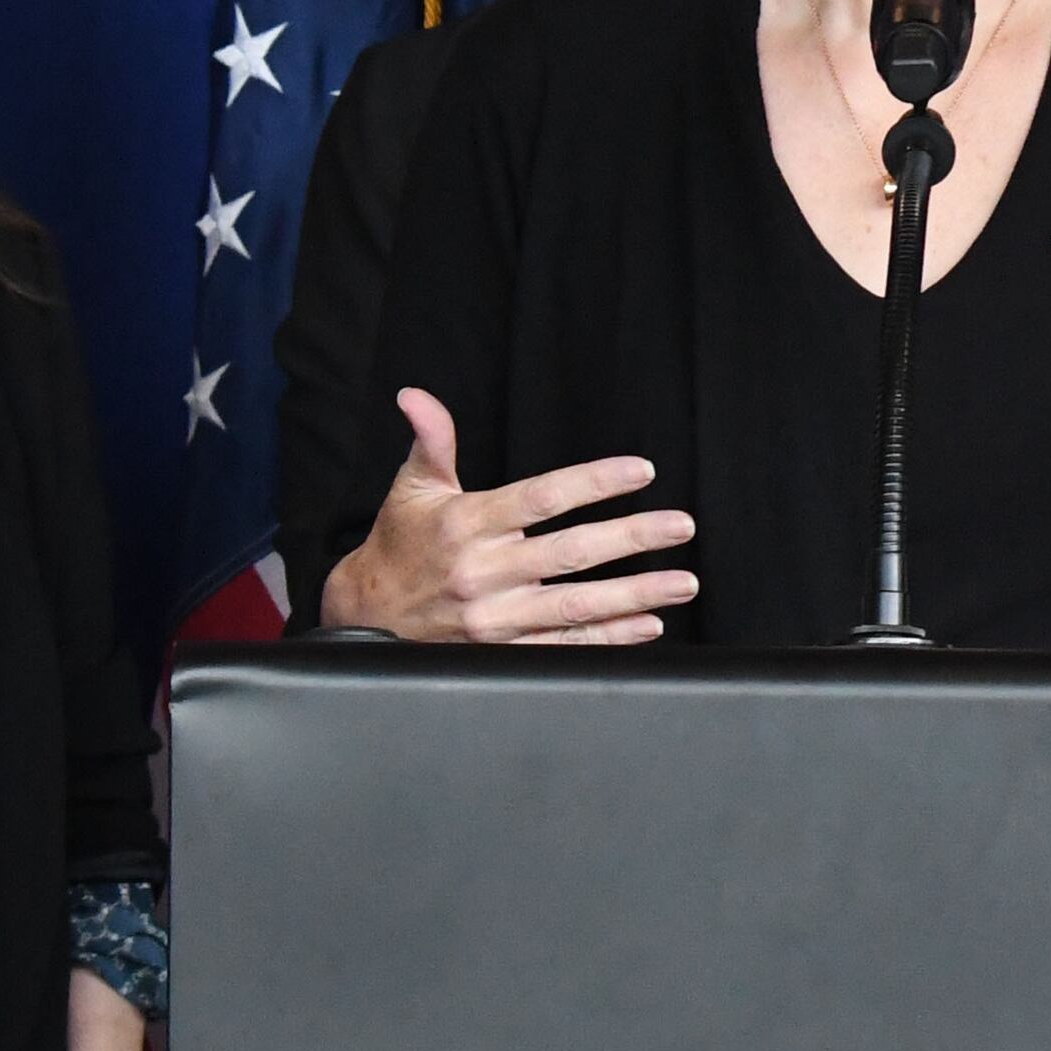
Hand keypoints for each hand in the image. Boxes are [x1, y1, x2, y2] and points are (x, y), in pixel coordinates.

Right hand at [320, 392, 698, 642]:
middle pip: (570, 552)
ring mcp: (494, 619)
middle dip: (632, 538)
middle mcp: (483, 572)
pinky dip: (608, 638)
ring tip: (683, 583)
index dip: (594, 482)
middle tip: (680, 526)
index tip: (641, 472)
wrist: (367, 614)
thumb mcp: (412, 487)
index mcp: (468, 524)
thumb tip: (416, 397)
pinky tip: (647, 625)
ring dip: (635, 594)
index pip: (542, 497)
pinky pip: (564, 647)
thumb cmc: (400, 543)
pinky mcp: (501, 652)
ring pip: (576, 606)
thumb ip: (431, 440)